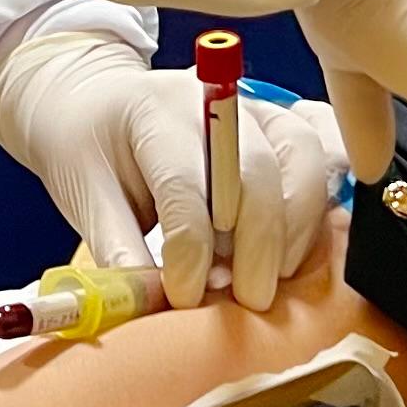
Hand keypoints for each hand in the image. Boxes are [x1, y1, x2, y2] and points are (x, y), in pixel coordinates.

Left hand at [0, 35, 351, 311]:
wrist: (99, 102)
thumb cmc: (89, 146)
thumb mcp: (81, 194)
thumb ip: (116, 249)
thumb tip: (149, 306)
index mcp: (154, 110)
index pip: (186, 182)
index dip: (190, 249)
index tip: (183, 298)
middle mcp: (217, 101)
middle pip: (258, 171)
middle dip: (256, 250)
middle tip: (243, 302)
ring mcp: (258, 109)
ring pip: (303, 162)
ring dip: (293, 232)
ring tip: (263, 279)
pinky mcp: (284, 127)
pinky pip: (324, 159)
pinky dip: (319, 209)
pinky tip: (292, 252)